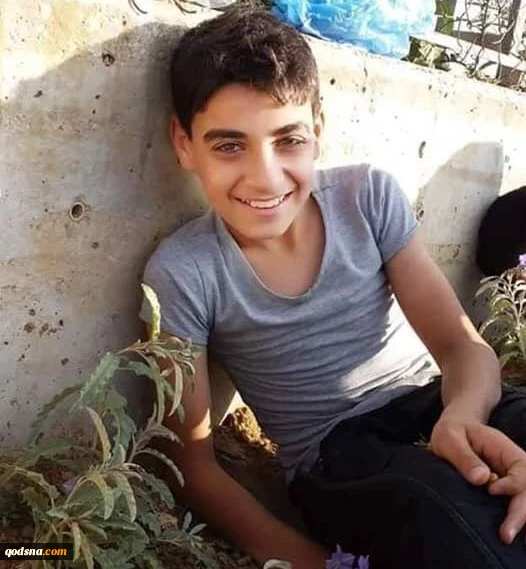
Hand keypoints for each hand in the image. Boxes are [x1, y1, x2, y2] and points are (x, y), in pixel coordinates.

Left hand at [431, 413, 525, 543]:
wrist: (453, 432)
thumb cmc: (452, 433)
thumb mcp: (450, 438)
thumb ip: (464, 456)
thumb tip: (482, 478)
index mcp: (504, 449)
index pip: (522, 469)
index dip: (512, 484)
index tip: (491, 490)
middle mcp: (514, 466)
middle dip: (521, 512)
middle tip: (505, 534)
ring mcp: (511, 479)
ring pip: (525, 499)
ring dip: (520, 519)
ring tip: (507, 538)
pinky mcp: (505, 491)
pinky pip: (516, 504)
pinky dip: (516, 518)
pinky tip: (507, 534)